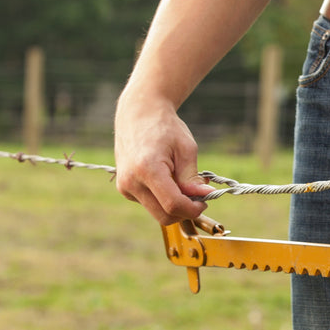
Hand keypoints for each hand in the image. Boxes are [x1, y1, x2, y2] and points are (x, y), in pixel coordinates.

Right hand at [113, 85, 214, 224]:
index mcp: (147, 169)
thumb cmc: (165, 127)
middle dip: (185, 211)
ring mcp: (125, 187)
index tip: (205, 201)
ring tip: (184, 184)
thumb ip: (192, 177)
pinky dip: (163, 199)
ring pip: (157, 212)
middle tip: (198, 196)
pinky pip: (149, 204)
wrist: (139, 113)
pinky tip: (169, 181)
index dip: (193, 209)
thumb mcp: (186, 149)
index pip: (172, 204)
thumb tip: (203, 196)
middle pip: (164, 216)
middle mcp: (131, 181)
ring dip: (174, 205)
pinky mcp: (124, 189)